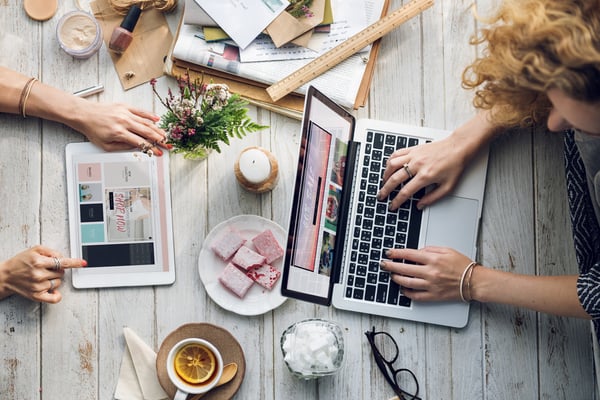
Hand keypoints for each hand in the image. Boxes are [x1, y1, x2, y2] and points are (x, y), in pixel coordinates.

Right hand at [0, 246, 85, 302]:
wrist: (6, 275)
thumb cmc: (20, 262)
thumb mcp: (34, 250)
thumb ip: (51, 251)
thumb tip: (62, 257)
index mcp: (39, 262)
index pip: (62, 262)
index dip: (74, 263)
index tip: (83, 263)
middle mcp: (39, 274)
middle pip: (61, 273)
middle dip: (57, 270)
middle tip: (46, 268)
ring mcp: (38, 286)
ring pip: (59, 282)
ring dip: (54, 279)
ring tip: (43, 276)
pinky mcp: (37, 296)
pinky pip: (54, 298)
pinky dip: (57, 294)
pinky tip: (53, 290)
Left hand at [69, 100, 169, 155]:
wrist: (84, 114)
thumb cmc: (93, 129)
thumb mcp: (106, 146)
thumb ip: (122, 147)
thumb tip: (136, 148)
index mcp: (119, 133)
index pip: (141, 143)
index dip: (151, 149)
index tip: (158, 153)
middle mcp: (124, 122)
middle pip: (147, 132)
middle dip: (159, 140)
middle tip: (167, 145)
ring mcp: (125, 113)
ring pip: (146, 122)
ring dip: (157, 130)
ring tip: (165, 135)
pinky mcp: (125, 106)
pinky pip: (141, 111)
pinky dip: (150, 116)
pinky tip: (157, 120)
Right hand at [377, 112, 499, 209]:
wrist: (458, 147)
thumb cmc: (454, 165)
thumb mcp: (448, 187)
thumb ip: (433, 198)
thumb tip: (420, 205)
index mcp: (425, 176)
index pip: (405, 192)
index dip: (397, 201)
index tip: (392, 206)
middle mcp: (417, 165)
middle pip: (394, 179)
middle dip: (385, 190)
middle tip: (381, 196)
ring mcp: (414, 156)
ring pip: (392, 165)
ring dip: (385, 175)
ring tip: (383, 182)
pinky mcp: (413, 149)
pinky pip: (396, 154)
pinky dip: (390, 161)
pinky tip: (389, 167)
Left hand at [380, 246, 472, 300]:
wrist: (474, 281)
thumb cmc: (463, 265)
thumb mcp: (447, 250)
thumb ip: (430, 249)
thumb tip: (417, 251)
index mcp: (433, 260)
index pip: (409, 254)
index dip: (396, 253)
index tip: (388, 253)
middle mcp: (430, 273)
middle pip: (404, 268)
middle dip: (390, 265)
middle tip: (383, 264)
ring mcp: (431, 285)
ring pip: (407, 283)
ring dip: (396, 278)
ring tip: (391, 275)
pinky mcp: (434, 296)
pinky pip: (416, 296)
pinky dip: (407, 293)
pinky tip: (402, 289)